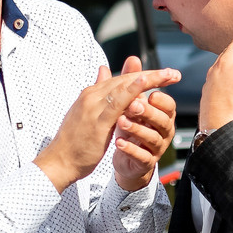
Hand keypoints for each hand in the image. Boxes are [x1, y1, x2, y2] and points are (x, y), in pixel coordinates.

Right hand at [36, 61, 180, 192]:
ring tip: (169, 75)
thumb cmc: (74, 141)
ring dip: (148, 78)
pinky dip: (132, 90)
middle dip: (151, 74)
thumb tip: (104, 71)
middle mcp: (92, 96)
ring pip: (123, 86)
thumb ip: (99, 95)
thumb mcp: (88, 114)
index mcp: (90, 94)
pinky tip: (145, 84)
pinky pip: (117, 102)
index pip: (120, 79)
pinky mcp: (97, 120)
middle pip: (125, 79)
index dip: (142, 74)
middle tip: (173, 73)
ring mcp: (93, 106)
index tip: (163, 74)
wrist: (59, 161)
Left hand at [107, 55, 176, 188]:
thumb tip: (133, 58)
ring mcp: (155, 148)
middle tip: (133, 105)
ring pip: (153, 138)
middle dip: (149, 112)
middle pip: (163, 120)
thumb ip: (131, 82)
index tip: (150, 93)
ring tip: (121, 122)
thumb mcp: (129, 102)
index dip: (162, 99)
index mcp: (162, 114)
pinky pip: (142, 157)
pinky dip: (131, 149)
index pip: (168, 105)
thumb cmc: (129, 126)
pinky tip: (118, 142)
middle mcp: (163, 130)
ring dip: (137, 129)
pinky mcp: (145, 162)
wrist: (124, 157)